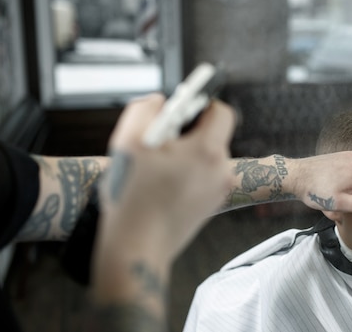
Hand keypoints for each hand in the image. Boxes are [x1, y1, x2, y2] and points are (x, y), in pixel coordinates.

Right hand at [90, 94, 234, 331]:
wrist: (137, 250)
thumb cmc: (132, 197)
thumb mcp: (128, 141)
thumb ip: (146, 108)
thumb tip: (161, 101)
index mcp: (209, 151)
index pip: (223, 112)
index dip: (202, 104)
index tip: (181, 109)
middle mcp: (222, 171)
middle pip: (213, 135)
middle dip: (187, 132)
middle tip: (159, 140)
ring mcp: (219, 191)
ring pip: (205, 157)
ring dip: (184, 154)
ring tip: (154, 168)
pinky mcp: (211, 206)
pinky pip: (202, 177)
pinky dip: (185, 174)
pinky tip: (160, 186)